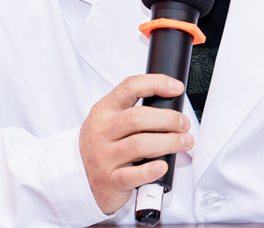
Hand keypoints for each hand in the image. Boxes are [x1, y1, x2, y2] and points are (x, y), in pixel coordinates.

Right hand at [78, 74, 193, 214]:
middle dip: (168, 119)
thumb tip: (171, 103)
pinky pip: (133, 175)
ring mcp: (104, 156)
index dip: (155, 84)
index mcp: (104, 110)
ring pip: (139, 145)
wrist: (79, 176)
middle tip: (184, 124)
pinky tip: (163, 166)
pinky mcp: (110, 180)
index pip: (129, 88)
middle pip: (137, 118)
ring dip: (168, 142)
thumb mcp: (109, 120)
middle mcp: (102, 131)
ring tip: (184, 142)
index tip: (176, 88)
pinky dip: (151, 170)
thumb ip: (133, 110)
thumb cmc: (103, 144)